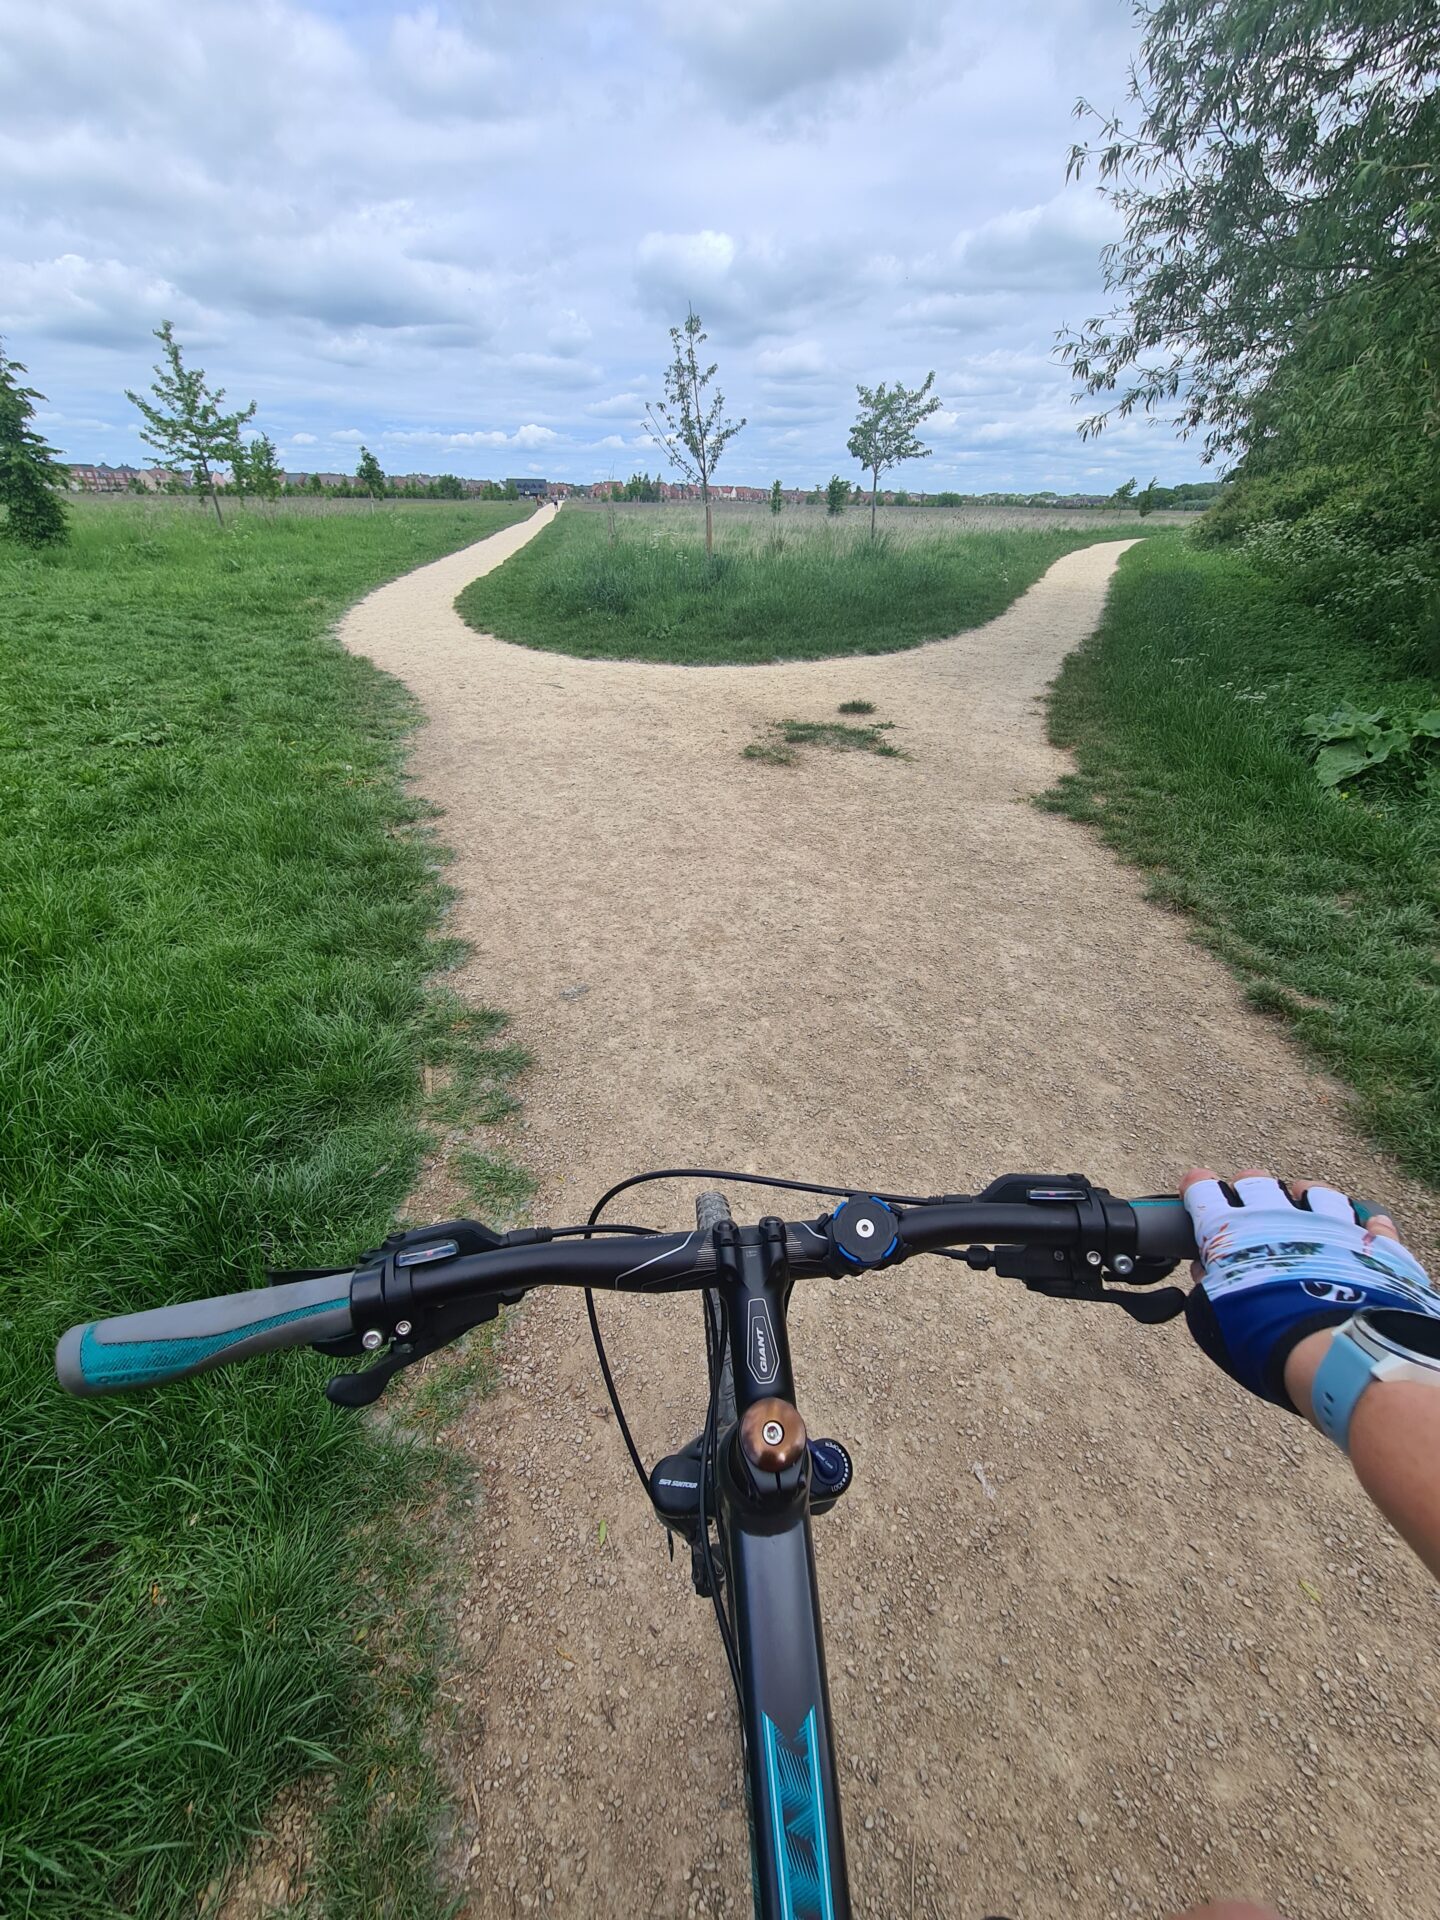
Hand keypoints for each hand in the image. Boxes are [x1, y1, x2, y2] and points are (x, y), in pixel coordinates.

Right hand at [1178, 1168, 1436, 1411]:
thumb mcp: (1214, 1319)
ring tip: (1305, 1209)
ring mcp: (1330, 1225)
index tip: (1197, 1193)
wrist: (1334, 1357)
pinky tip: (1367, 1226)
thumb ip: (1207, 1287)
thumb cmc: (1264, 1341)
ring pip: (1316, 1192)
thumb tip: (1206, 1272)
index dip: (1197, 1189)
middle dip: (1248, 1189)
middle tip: (1247, 1206)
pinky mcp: (1372, 1245)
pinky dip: (1367, 1224)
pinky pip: (1372, 1222)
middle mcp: (1279, 1216)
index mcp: (1231, 1231)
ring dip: (1306, 1197)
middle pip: (1257, 1182)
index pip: (1204, 1191)